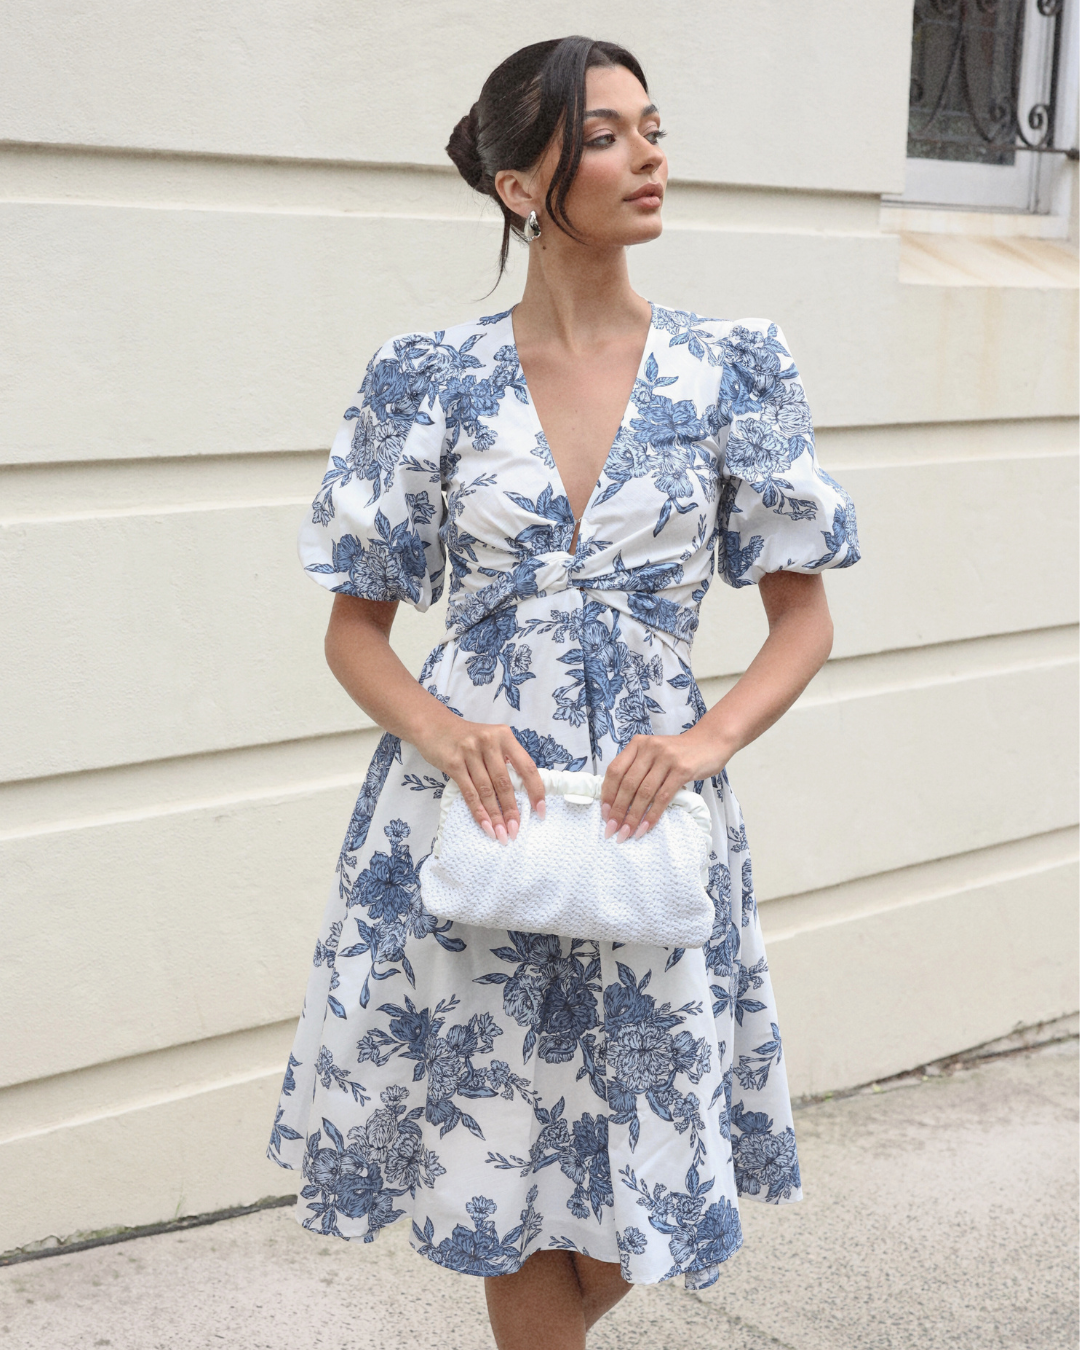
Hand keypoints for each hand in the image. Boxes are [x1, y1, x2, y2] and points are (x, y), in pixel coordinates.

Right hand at [412, 716, 545, 844]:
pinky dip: (478, 811)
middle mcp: (489, 742)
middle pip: (505, 783)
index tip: (540, 811)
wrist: (434, 725)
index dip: (535, 790)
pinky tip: (485, 825)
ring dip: (495, 816)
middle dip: (512, 810)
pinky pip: (469, 792)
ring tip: (501, 834)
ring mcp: (470, 752)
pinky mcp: (453, 762)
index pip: (527, 767)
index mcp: (505, 736)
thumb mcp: (492, 741)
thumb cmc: (467, 738)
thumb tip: (523, 794)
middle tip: (516, 831)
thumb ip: (505, 760)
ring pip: (487, 790)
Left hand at [600, 729, 725, 841]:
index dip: (608, 794)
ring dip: (633, 816)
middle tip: (612, 830)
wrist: (711, 741)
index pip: (615, 770)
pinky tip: (646, 827)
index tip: (605, 814)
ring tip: (627, 833)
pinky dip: (653, 815)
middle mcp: (649, 748)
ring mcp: (666, 758)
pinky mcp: (682, 770)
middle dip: (618, 810)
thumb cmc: (680, 753)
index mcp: (638, 744)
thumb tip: (617, 800)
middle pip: (627, 784)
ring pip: (644, 792)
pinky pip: (663, 797)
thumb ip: (638, 768)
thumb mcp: (654, 753)